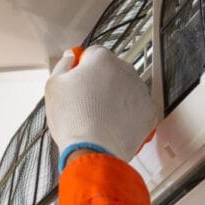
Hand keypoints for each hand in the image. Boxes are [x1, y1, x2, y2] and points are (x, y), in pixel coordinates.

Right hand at [44, 45, 159, 163]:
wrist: (93, 150)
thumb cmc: (72, 120)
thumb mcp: (54, 86)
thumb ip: (63, 64)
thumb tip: (71, 56)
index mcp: (102, 59)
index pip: (92, 54)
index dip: (82, 69)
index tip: (77, 82)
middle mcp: (125, 70)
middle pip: (111, 71)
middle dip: (101, 83)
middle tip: (86, 104)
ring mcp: (140, 91)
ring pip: (127, 89)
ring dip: (117, 98)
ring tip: (99, 117)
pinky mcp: (149, 112)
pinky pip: (139, 108)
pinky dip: (130, 115)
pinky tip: (114, 124)